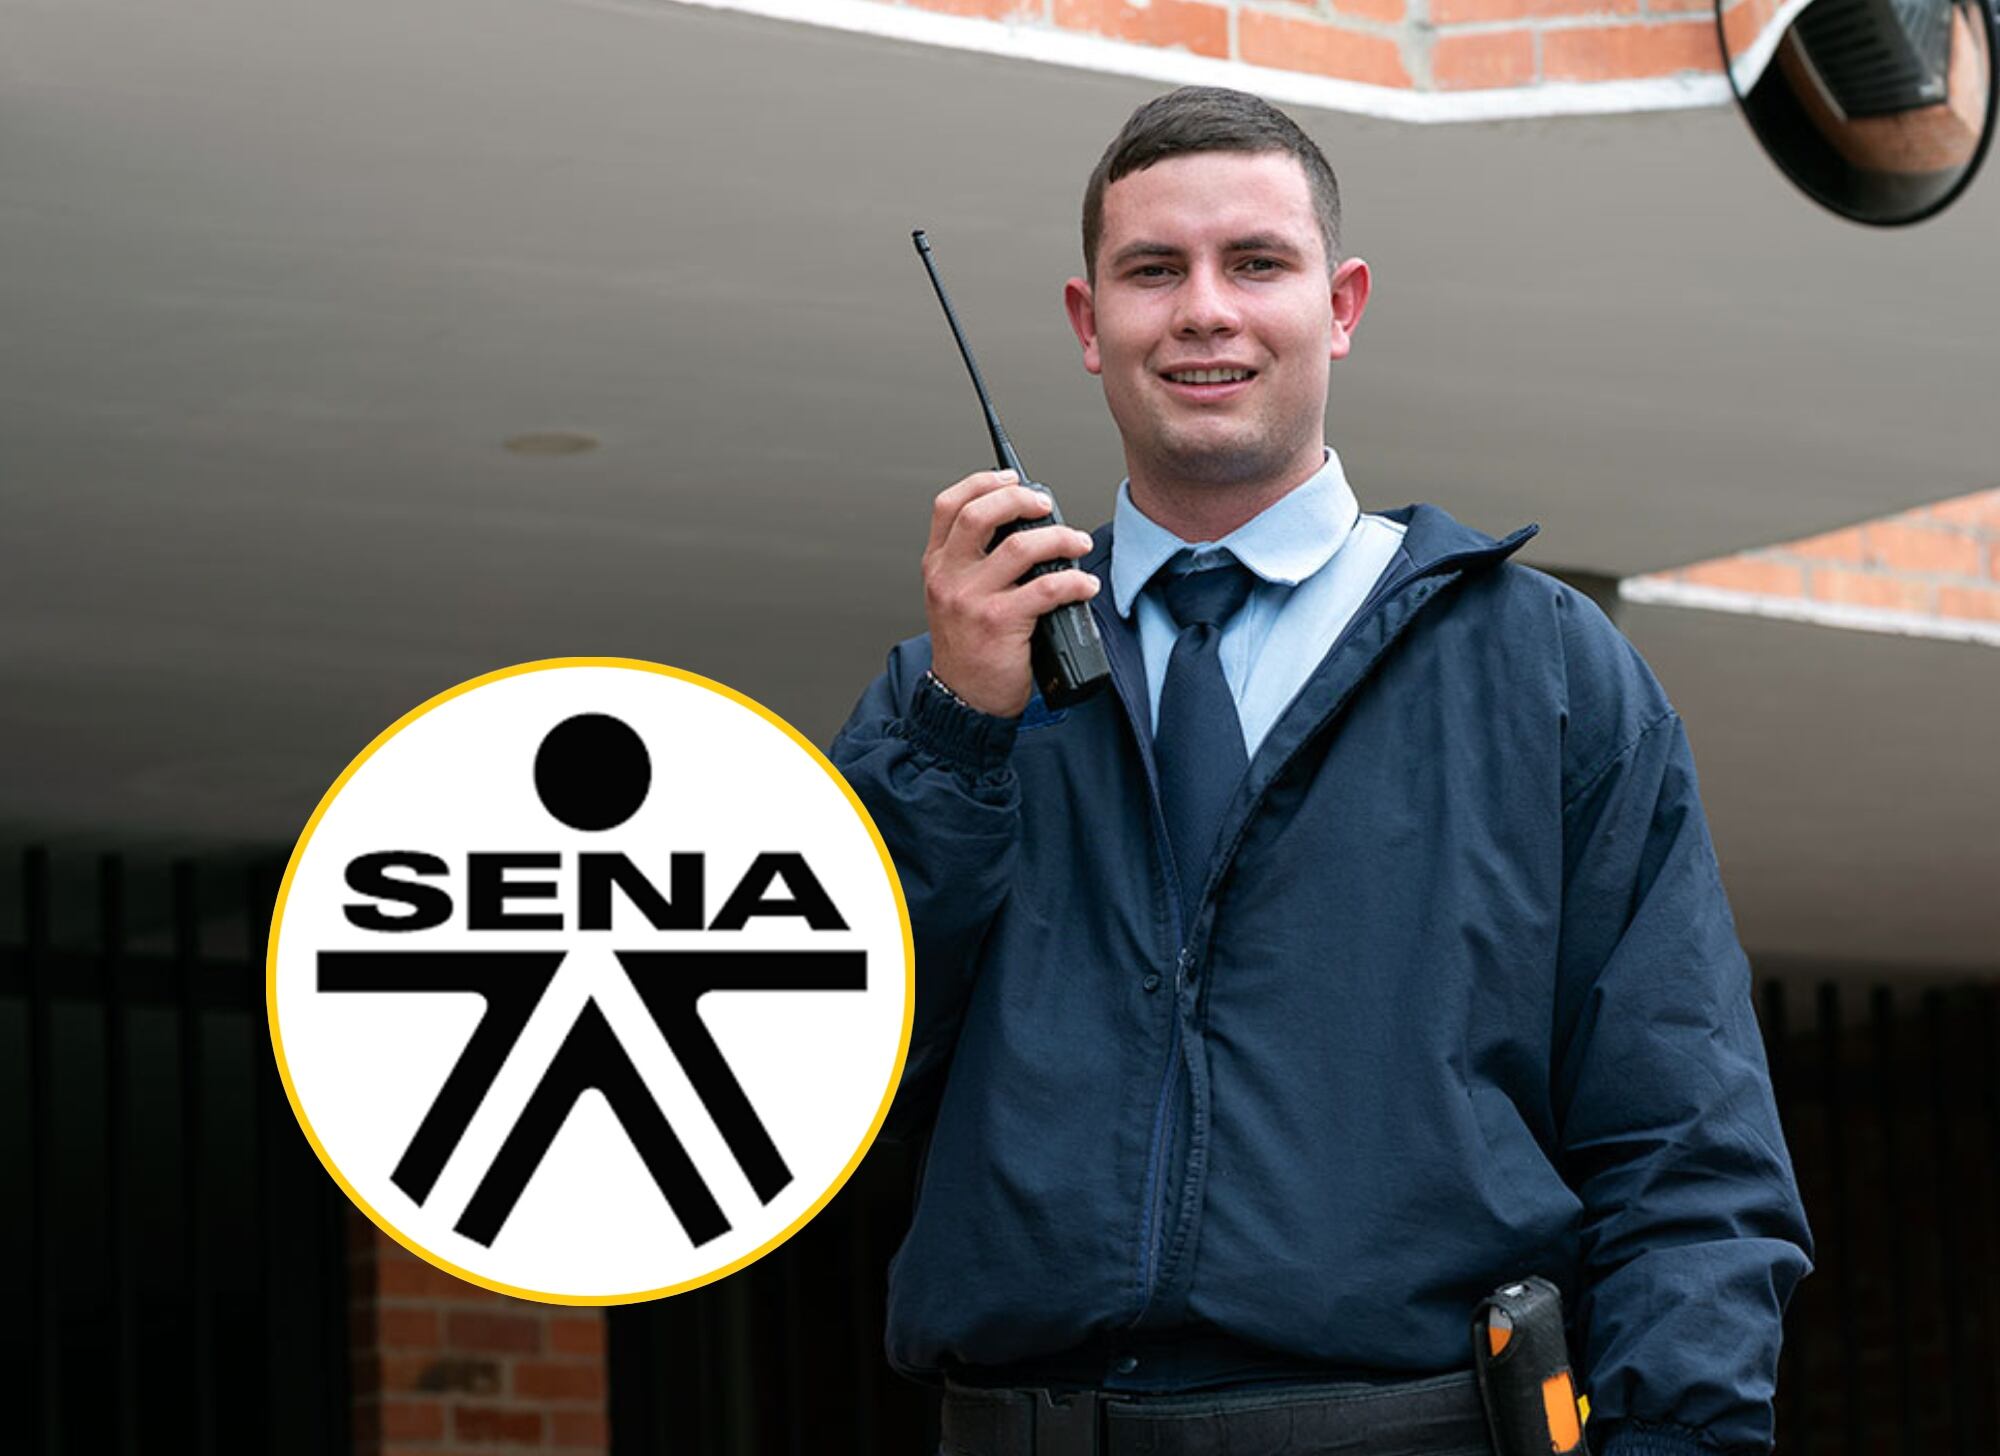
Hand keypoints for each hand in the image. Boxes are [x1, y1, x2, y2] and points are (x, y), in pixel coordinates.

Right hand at [922, 469, 1099, 717]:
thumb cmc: (969, 649)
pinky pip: (1046, 588)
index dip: (981, 482)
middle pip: (981, 514)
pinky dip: (1074, 581)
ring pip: (1021, 547)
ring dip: (1060, 539)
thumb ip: (975, 563)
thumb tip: (1027, 528)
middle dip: (1021, 499)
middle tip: (1046, 507)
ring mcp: (971, 599)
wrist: (964, 700)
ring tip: (1077, 544)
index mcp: (937, 565)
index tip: (1011, 477)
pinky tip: (1084, 585)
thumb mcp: (955, 598)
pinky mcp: (999, 623)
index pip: (948, 505)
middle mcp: (949, 577)